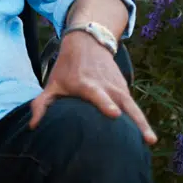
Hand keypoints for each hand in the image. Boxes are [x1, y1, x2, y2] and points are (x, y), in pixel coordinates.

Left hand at [29, 32, 156, 144]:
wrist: (88, 41)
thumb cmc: (67, 67)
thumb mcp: (53, 82)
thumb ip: (42, 104)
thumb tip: (32, 126)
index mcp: (86, 84)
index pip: (97, 94)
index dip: (105, 103)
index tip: (114, 113)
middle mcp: (105, 85)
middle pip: (122, 103)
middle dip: (133, 119)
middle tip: (144, 137)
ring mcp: (118, 87)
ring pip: (133, 107)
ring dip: (143, 124)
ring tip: (151, 141)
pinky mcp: (125, 90)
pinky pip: (134, 107)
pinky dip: (141, 121)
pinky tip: (146, 139)